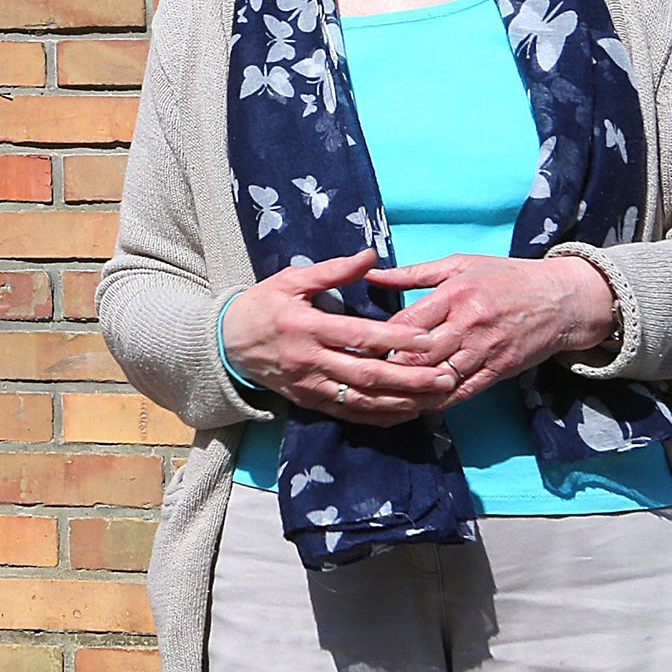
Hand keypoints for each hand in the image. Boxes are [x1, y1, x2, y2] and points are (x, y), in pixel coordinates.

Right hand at [220, 249, 458, 426]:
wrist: (226, 343)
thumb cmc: (262, 306)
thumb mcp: (292, 280)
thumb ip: (333, 270)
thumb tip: (371, 255)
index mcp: (307, 327)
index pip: (359, 335)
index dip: (395, 338)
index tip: (428, 339)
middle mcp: (310, 361)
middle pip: (367, 373)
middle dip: (410, 378)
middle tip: (445, 377)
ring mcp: (309, 385)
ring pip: (362, 400)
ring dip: (401, 401)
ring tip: (434, 398)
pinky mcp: (308, 401)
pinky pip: (349, 413)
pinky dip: (379, 416)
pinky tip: (406, 412)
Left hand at [367, 254, 615, 408]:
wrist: (561, 299)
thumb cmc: (505, 277)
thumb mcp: (460, 265)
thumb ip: (413, 274)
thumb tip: (371, 274)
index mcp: (456, 293)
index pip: (408, 321)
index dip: (380, 337)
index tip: (359, 346)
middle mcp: (470, 322)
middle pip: (419, 354)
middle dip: (390, 367)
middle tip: (364, 377)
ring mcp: (486, 349)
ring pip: (439, 376)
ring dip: (410, 389)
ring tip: (383, 396)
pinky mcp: (500, 369)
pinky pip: (464, 391)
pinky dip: (439, 401)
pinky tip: (418, 405)